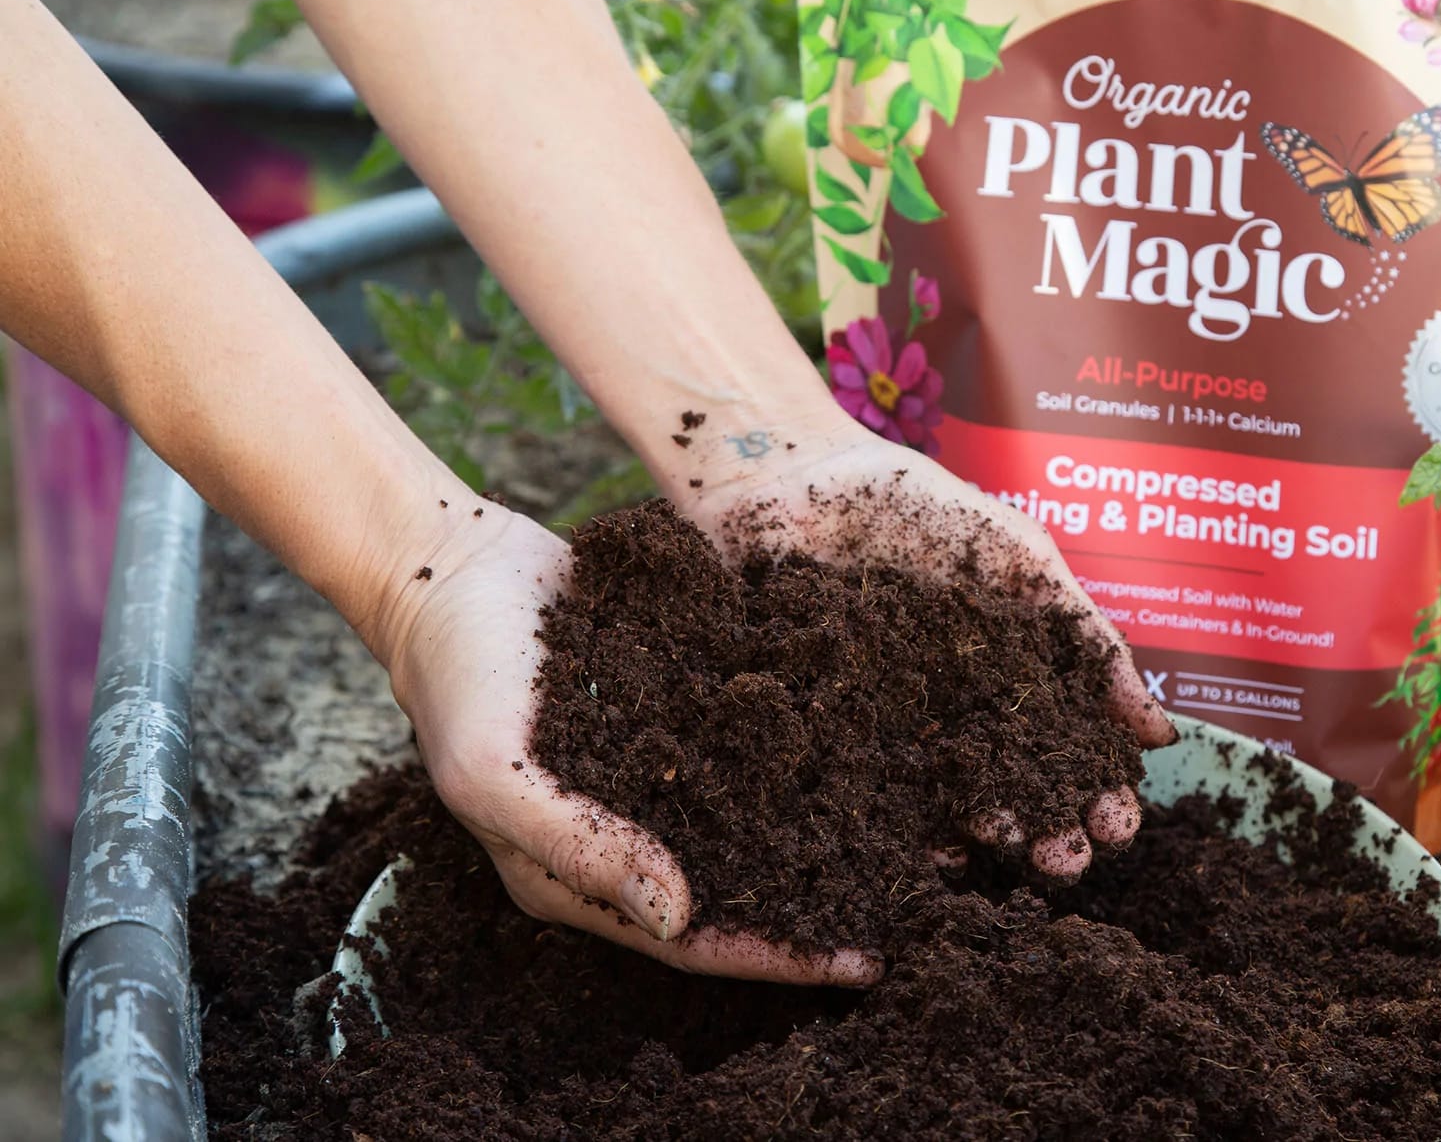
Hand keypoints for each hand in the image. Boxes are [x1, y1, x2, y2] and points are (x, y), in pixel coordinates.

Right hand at [367, 502, 880, 986]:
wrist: (453, 565)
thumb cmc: (460, 678)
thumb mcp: (494, 772)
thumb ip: (578, 844)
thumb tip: (677, 918)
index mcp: (576, 872)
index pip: (689, 939)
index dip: (770, 955)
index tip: (853, 963)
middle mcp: (626, 829)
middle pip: (734, 884)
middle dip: (812, 900)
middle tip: (901, 905)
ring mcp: (654, 766)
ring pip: (751, 813)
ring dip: (818, 826)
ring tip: (899, 836)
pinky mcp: (675, 704)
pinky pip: (748, 739)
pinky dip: (801, 748)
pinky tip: (864, 741)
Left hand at [677, 416, 1176, 882]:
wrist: (793, 476)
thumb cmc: (919, 507)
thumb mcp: (1022, 559)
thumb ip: (1086, 637)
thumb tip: (1158, 731)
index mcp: (1011, 681)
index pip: (1062, 749)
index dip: (1093, 790)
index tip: (1118, 822)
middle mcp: (955, 719)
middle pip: (1009, 788)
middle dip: (1045, 828)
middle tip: (1067, 859)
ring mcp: (889, 732)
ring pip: (942, 801)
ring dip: (980, 834)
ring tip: (1006, 846)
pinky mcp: (824, 735)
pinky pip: (863, 791)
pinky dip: (895, 824)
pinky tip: (924, 845)